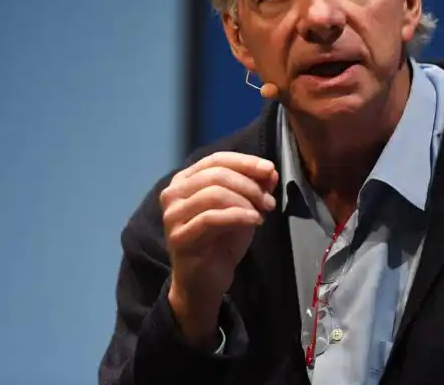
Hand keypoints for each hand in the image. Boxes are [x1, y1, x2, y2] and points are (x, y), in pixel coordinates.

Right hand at [160, 151, 277, 345]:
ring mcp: (173, 216)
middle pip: (216, 174)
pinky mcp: (179, 237)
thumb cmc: (221, 243)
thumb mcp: (242, 209)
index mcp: (185, 181)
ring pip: (214, 194)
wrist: (205, 283)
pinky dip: (239, 216)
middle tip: (269, 200)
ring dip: (245, 200)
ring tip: (263, 212)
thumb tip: (270, 171)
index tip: (270, 169)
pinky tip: (255, 221)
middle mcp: (173, 194)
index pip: (216, 159)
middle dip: (248, 184)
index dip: (245, 162)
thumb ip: (253, 188)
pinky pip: (212, 218)